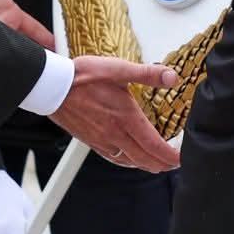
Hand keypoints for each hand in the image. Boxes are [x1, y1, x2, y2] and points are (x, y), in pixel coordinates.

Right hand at [53, 56, 180, 171]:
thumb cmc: (82, 76)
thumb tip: (172, 76)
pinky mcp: (91, 140)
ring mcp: (102, 140)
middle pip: (144, 158)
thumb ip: (147, 73)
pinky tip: (129, 159)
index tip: (181, 159)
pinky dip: (127, 162)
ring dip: (146, 165)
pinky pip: (114, 158)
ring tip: (156, 165)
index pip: (154, 145)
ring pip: (129, 161)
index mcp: (126, 117)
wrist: (53, 86)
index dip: (170, 156)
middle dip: (162, 164)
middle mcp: (115, 133)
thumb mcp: (118, 69)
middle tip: (174, 164)